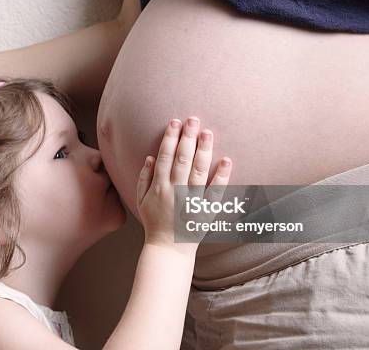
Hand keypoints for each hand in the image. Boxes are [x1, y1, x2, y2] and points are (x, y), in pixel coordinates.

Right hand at [136, 117, 231, 253]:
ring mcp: (192, 200)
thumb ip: (144, 178)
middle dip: (187, 138)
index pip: (165, 157)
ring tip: (207, 132)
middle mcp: (175, 191)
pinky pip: (216, 191)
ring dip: (203, 150)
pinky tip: (227, 160)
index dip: (170, 138)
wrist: (168, 248)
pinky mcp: (206, 210)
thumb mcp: (141, 200)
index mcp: (159, 187)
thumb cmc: (154, 222)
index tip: (174, 122)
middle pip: (182, 159)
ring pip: (199, 171)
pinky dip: (222, 176)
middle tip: (193, 119)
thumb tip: (150, 157)